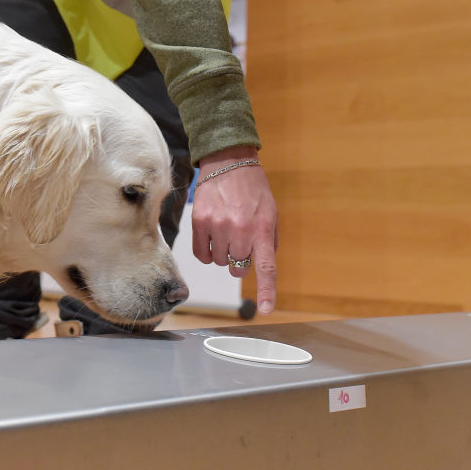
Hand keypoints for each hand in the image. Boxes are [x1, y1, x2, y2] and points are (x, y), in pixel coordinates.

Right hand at [190, 146, 278, 313]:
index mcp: (262, 229)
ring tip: (225, 231)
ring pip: (218, 261)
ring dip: (222, 253)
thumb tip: (261, 265)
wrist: (229, 162)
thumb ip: (268, 240)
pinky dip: (206, 251)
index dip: (268, 291)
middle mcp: (240, 230)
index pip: (266, 267)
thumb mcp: (271, 213)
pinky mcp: (200, 222)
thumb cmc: (253, 189)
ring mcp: (218, 226)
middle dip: (238, 260)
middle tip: (239, 242)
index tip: (267, 309)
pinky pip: (201, 254)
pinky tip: (211, 236)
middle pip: (237, 267)